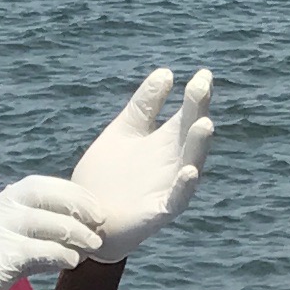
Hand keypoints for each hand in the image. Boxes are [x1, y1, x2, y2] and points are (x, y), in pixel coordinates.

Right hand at [0, 175, 106, 289]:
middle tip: (101, 221)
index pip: (37, 185)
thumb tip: (61, 239)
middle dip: (78, 204)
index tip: (92, 205)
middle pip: (44, 194)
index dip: (69, 191)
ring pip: (46, 221)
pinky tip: (73, 262)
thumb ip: (23, 236)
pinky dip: (60, 254)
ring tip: (94, 245)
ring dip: (76, 232)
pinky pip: (39, 251)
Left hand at [63, 67, 215, 260]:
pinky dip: (183, 186)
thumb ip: (144, 105)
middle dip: (197, 111)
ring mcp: (169, 186)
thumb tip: (166, 72)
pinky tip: (188, 171)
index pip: (185, 113)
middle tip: (201, 86)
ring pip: (190, 163)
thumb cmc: (107, 175)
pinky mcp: (160, 211)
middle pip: (189, 133)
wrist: (85, 217)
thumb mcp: (123, 131)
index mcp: (164, 141)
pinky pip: (176, 199)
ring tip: (204, 123)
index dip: (194, 95)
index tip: (203, 73)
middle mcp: (172, 161)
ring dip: (197, 146)